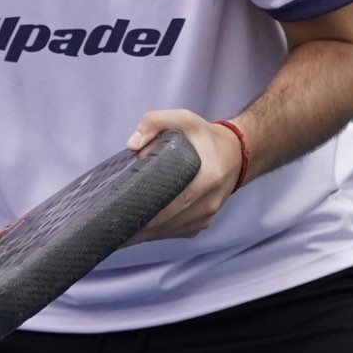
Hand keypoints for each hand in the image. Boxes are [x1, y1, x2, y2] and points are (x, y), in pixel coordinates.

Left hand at [125, 108, 243, 240]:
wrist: (235, 155)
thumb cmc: (205, 138)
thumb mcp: (184, 120)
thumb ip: (155, 122)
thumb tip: (132, 144)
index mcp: (208, 177)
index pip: (178, 200)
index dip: (153, 210)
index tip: (129, 212)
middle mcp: (210, 202)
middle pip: (171, 220)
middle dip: (143, 224)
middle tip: (117, 222)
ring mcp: (207, 216)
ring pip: (172, 230)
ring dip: (148, 232)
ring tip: (123, 228)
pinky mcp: (203, 224)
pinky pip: (177, 232)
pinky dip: (158, 232)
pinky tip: (139, 229)